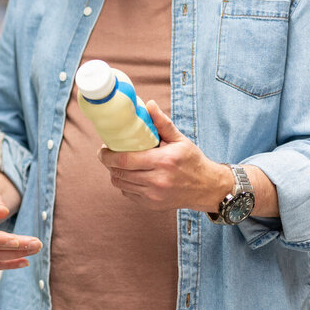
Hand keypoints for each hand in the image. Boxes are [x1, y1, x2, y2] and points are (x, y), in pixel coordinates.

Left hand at [98, 100, 231, 211]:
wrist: (207, 188)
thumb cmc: (192, 160)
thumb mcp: (180, 139)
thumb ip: (162, 123)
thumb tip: (149, 104)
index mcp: (163, 161)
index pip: (125, 159)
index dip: (107, 155)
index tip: (102, 149)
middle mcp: (157, 180)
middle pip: (119, 173)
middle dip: (108, 163)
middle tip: (106, 154)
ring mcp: (154, 195)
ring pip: (121, 185)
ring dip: (115, 173)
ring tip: (117, 164)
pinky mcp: (152, 205)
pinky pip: (128, 194)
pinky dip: (125, 184)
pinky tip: (130, 175)